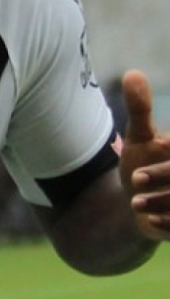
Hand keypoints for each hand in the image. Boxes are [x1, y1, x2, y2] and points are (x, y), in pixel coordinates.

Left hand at [119, 70, 169, 239]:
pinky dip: (167, 225)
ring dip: (162, 202)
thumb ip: (140, 108)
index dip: (169, 154)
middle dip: (163, 176)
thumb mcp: (140, 137)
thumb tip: (132, 73)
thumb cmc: (144, 164)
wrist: (140, 204)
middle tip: (135, 179)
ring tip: (135, 202)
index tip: (154, 148)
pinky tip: (148, 222)